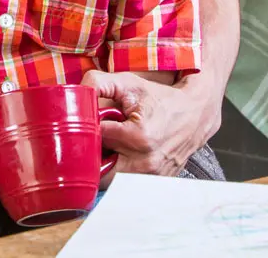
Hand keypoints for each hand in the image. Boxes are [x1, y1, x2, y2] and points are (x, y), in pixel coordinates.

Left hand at [82, 70, 220, 175]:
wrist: (194, 114)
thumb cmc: (160, 99)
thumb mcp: (128, 83)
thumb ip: (97, 83)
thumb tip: (74, 93)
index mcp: (139, 138)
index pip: (94, 139)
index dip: (85, 129)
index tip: (84, 121)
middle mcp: (146, 162)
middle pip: (98, 166)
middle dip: (90, 152)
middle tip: (92, 136)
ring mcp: (152, 176)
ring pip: (110, 179)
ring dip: (103, 164)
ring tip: (107, 145)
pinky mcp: (155, 182)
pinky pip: (125, 184)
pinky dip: (118, 171)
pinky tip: (120, 154)